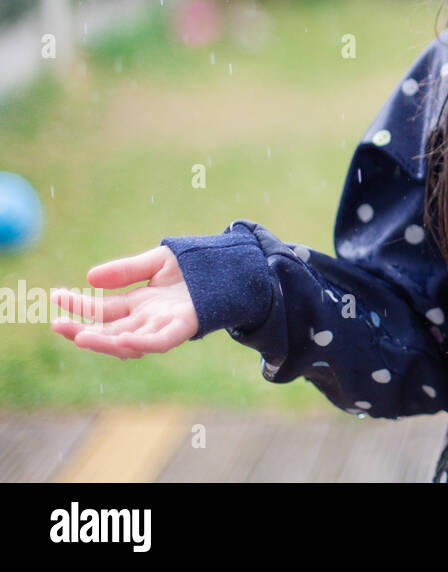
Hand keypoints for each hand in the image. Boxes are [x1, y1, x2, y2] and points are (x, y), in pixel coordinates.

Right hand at [50, 245, 198, 358]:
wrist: (234, 266)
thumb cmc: (196, 265)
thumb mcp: (156, 262)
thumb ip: (126, 270)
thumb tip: (89, 278)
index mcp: (139, 303)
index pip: (101, 310)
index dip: (78, 305)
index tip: (55, 296)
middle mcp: (148, 318)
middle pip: (109, 331)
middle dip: (81, 330)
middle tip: (57, 325)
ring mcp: (165, 324)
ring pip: (129, 341)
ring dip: (105, 341)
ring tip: (81, 336)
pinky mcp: (185, 326)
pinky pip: (161, 341)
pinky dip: (141, 343)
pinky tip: (122, 340)